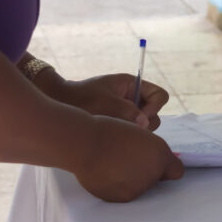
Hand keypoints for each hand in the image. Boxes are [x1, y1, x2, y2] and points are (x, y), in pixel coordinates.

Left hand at [46, 73, 168, 130]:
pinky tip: (112, 136)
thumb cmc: (82, 97)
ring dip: (135, 131)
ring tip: (116, 131)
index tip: (142, 116)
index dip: (155, 107)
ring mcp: (128, 113)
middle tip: (127, 127)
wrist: (61, 104)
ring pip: (145, 126)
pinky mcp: (121, 125)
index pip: (160, 95)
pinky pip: (133, 132)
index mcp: (133, 85)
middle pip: (155, 114)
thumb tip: (144, 123)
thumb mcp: (105, 101)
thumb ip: (127, 111)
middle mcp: (134, 99)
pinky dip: (127, 136)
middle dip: (145, 123)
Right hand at [75, 115, 183, 201]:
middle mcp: (153, 175)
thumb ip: (153, 151)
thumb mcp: (139, 133)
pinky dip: (119, 187)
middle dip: (147, 172)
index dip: (167, 167)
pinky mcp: (122, 199)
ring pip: (141, 188)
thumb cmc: (110, 131)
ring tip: (115, 165)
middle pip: (157, 180)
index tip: (156, 163)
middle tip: (128, 159)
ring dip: (132, 180)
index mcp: (160, 155)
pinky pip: (126, 194)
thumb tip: (158, 165)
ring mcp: (138, 189)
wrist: (86, 144)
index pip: (177, 171)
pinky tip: (108, 174)